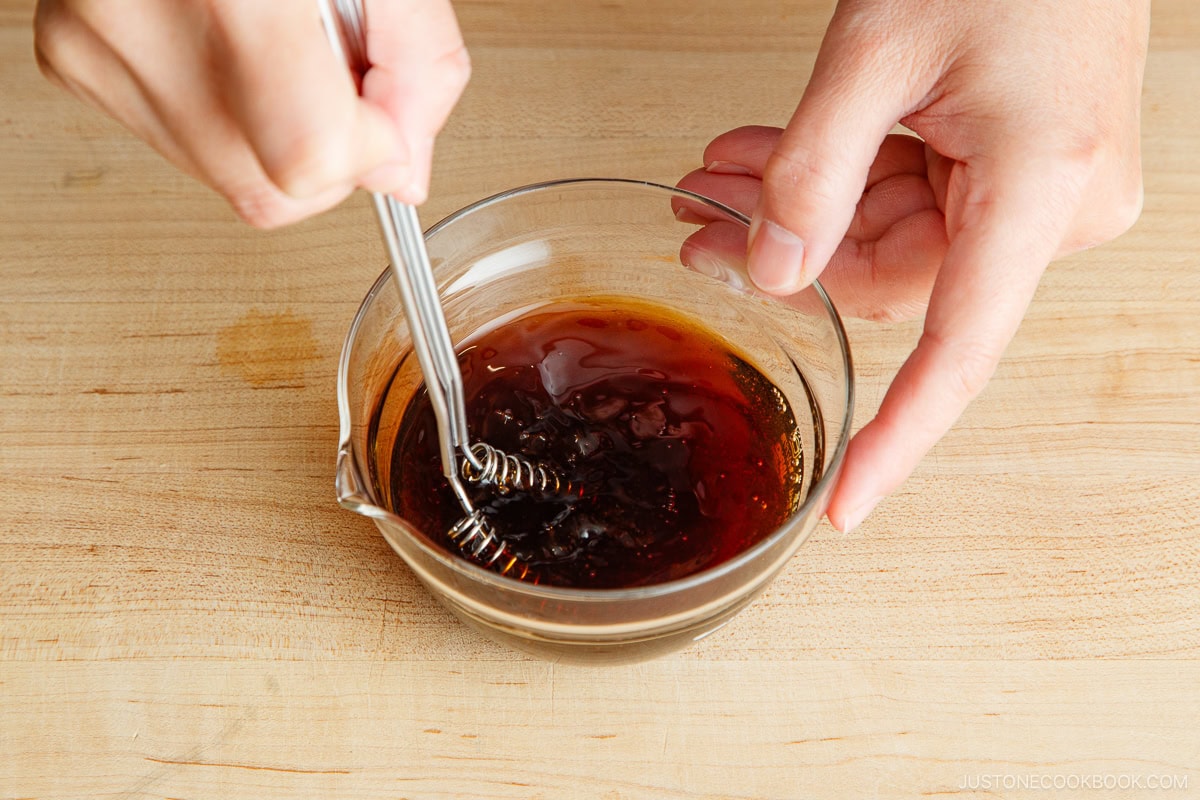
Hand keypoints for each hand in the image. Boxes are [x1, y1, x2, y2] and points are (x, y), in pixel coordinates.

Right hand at [34, 0, 469, 227]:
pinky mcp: (72, 56)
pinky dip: (225, 110)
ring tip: (275, 38)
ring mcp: (95, 41)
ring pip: (225, 176)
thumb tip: (403, 170)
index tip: (384, 117)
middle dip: (325, 152)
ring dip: (275, 133)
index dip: (368, 153)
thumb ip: (418, 67)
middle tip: (331, 65)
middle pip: (267, 188)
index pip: (307, 155)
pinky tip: (227, 41)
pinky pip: (179, 141)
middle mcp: (139, 14)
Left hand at [678, 0, 1147, 531]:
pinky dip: (844, 182)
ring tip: (718, 177)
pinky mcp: (1023, 164)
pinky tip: (771, 161)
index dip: (896, 439)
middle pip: (898, 279)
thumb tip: (770, 273)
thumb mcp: (876, 50)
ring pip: (898, 238)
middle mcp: (1056, 208)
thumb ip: (813, 171)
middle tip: (698, 225)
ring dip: (804, 211)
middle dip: (790, 255)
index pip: (958, 353)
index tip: (847, 504)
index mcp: (1042, 190)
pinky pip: (919, 199)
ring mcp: (1043, 189)